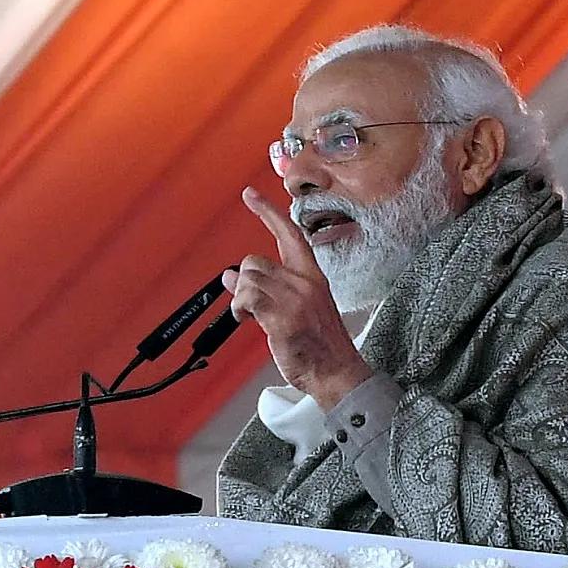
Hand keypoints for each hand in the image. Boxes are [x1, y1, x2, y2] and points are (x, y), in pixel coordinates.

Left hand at [222, 186, 372, 410]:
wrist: (337, 372)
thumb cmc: (320, 345)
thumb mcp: (299, 309)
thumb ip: (268, 289)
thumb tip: (231, 276)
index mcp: (313, 276)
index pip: (289, 234)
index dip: (268, 213)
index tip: (251, 195)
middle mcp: (304, 282)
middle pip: (256, 262)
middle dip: (245, 282)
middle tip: (249, 304)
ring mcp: (294, 299)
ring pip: (248, 279)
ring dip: (241, 299)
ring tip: (249, 316)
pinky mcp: (282, 317)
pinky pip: (247, 299)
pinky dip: (239, 309)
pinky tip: (246, 319)